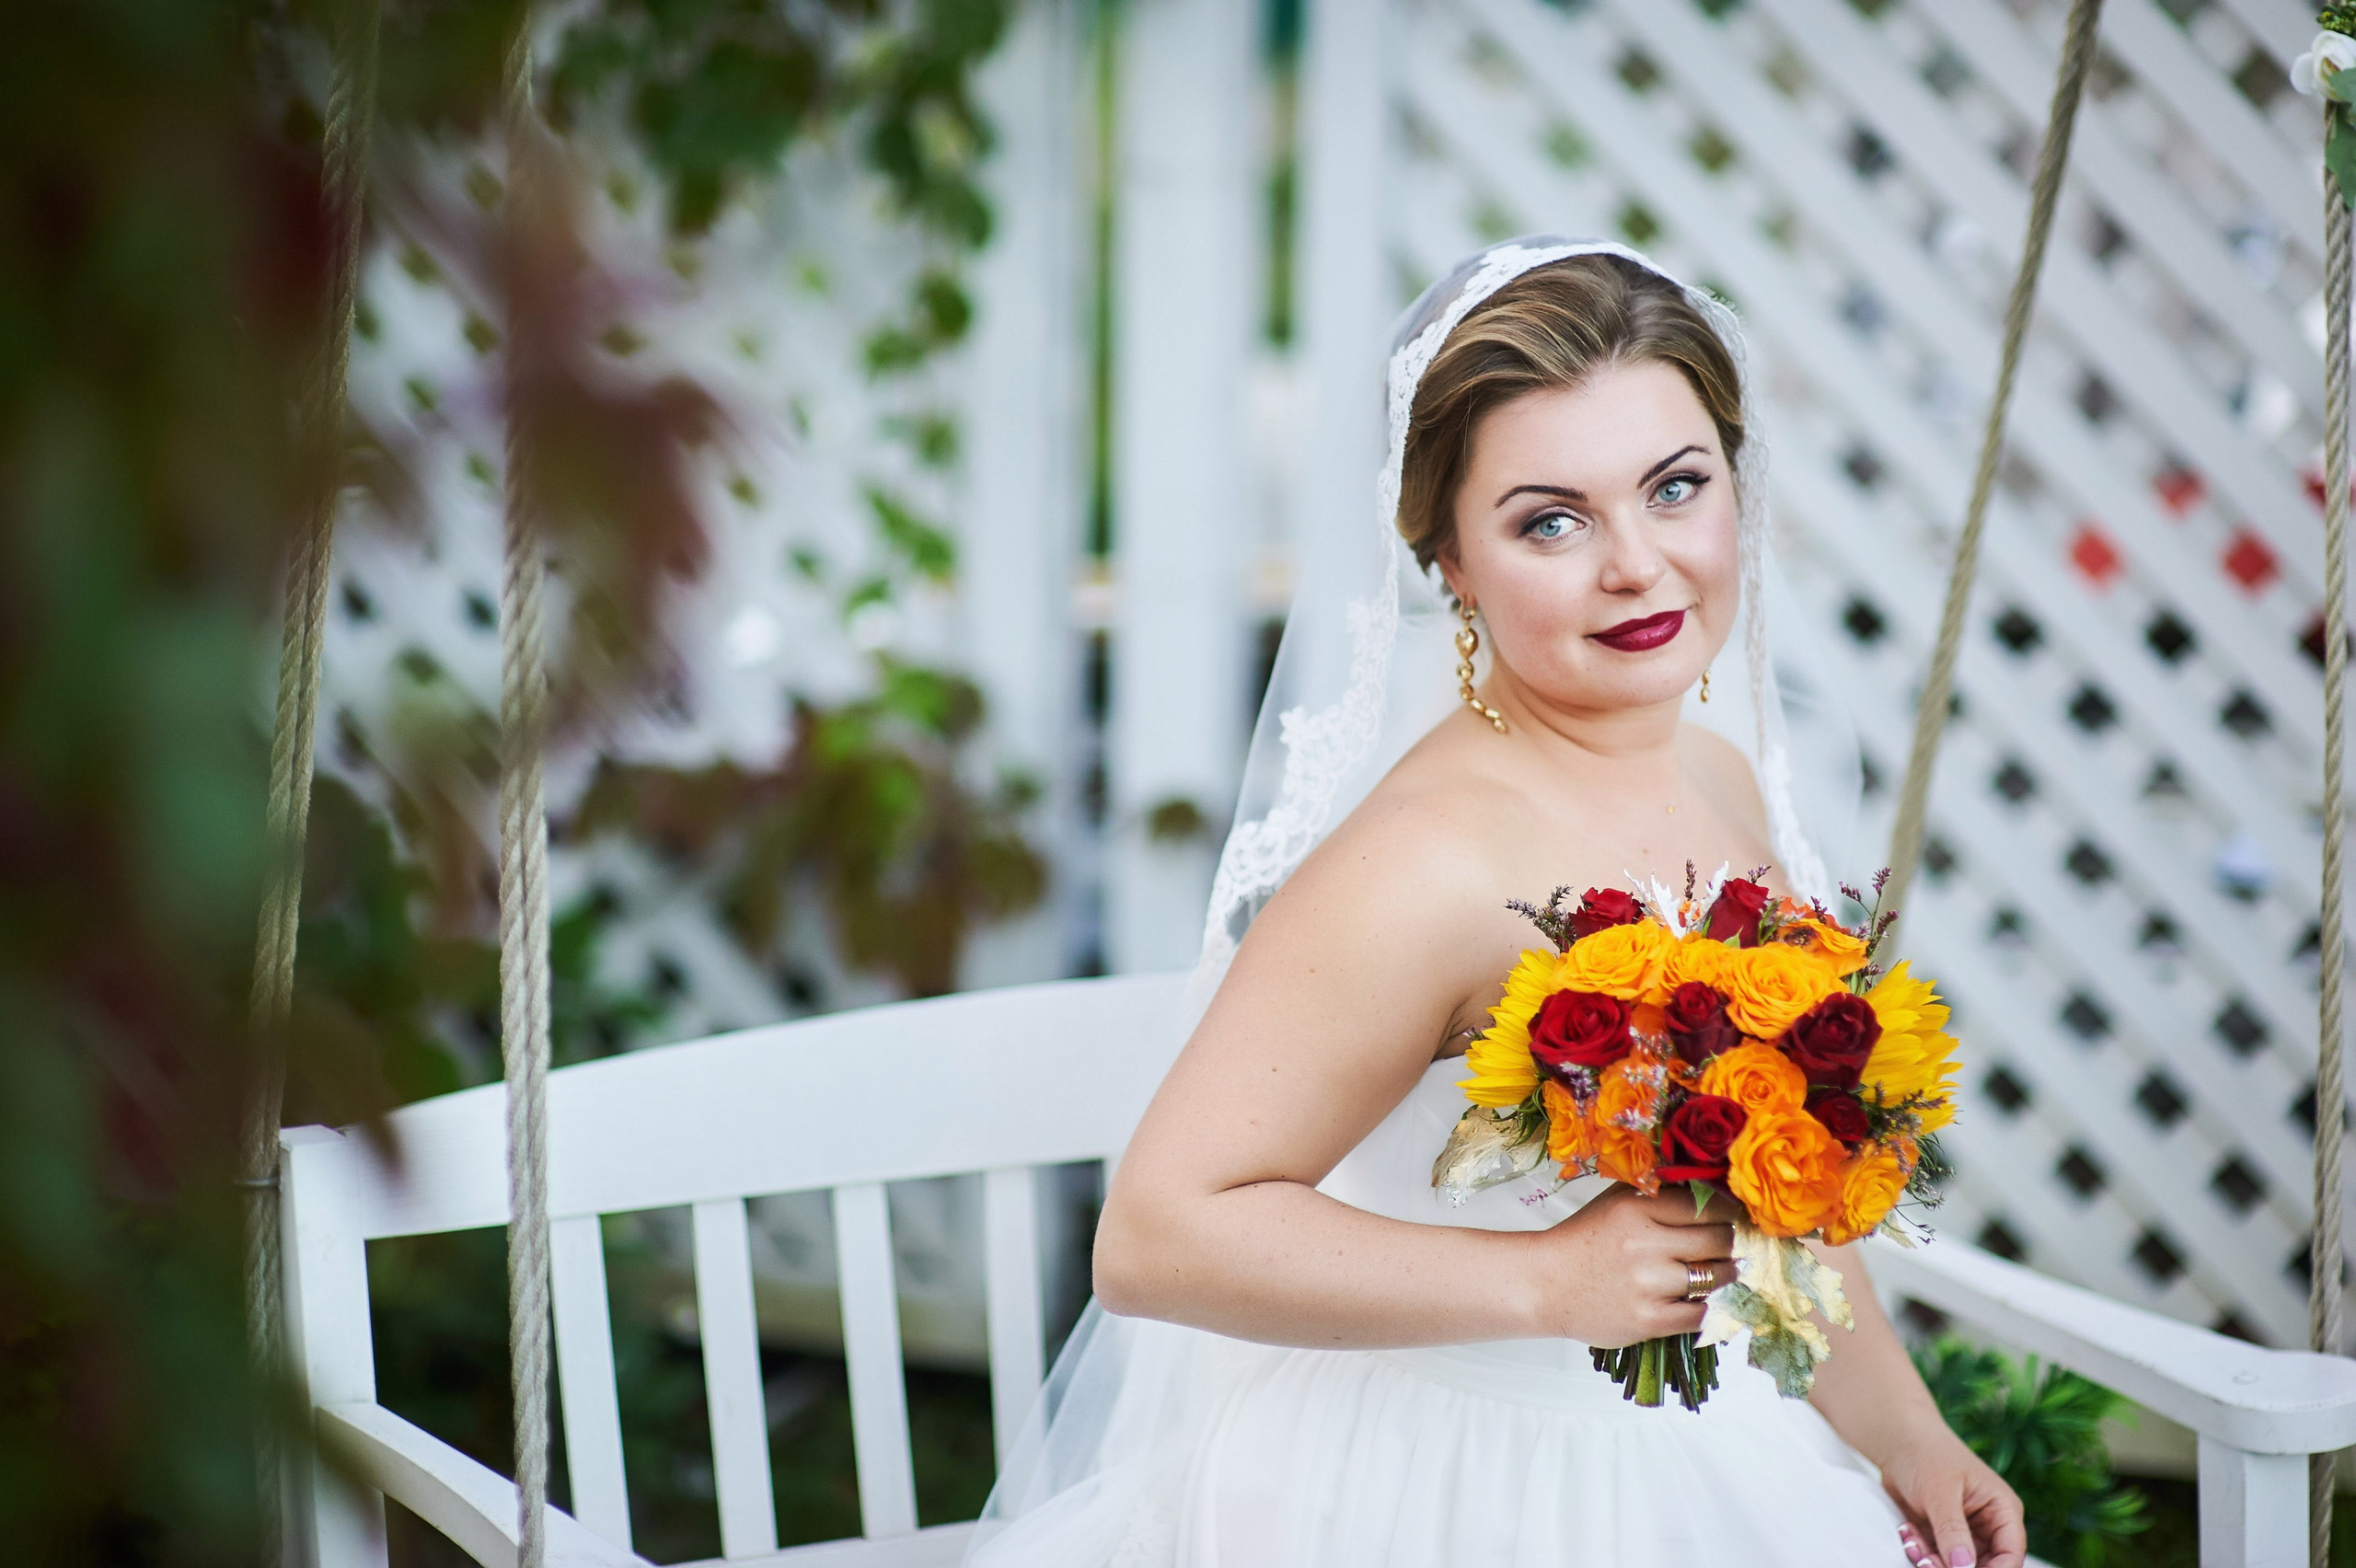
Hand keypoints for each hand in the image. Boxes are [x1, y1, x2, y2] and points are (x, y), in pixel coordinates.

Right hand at [1526, 1183, 1736, 1345]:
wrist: (1544, 1285)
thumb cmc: (1583, 1241)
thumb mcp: (1615, 1202)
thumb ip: (1656, 1192)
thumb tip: (1707, 1187)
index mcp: (1637, 1209)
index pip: (1706, 1205)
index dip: (1726, 1211)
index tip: (1731, 1216)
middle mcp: (1645, 1244)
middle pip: (1718, 1239)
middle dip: (1728, 1242)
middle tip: (1725, 1244)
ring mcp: (1649, 1284)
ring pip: (1715, 1276)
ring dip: (1723, 1274)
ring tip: (1718, 1270)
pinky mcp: (1649, 1319)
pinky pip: (1700, 1314)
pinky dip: (1705, 1308)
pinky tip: (1698, 1299)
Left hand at [1879, 1423, 2023, 1567]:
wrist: (1898, 1441)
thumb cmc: (1926, 1454)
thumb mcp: (1940, 1493)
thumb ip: (1952, 1531)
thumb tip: (1964, 1567)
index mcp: (2002, 1509)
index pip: (2011, 1553)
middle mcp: (1988, 1525)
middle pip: (1984, 1565)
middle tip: (1929, 1561)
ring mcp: (1965, 1532)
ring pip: (1957, 1565)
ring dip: (1932, 1560)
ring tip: (1913, 1540)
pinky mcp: (1942, 1535)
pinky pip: (1936, 1558)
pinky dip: (1921, 1552)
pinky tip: (1908, 1532)